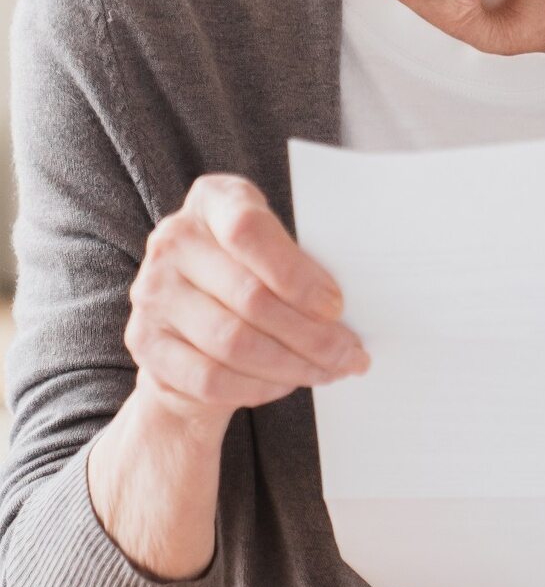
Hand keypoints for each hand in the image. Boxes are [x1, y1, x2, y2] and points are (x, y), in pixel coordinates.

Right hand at [124, 173, 368, 431]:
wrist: (193, 314)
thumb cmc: (257, 269)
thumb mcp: (280, 245)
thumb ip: (307, 260)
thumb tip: (358, 304)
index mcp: (214, 199)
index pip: (248, 231)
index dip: (297, 275)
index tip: (338, 306)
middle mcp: (173, 240)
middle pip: (250, 297)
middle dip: (313, 335)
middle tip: (352, 353)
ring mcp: (152, 292)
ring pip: (232, 343)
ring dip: (293, 365)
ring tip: (331, 370)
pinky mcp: (144, 342)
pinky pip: (210, 377)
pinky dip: (258, 386)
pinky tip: (289, 382)